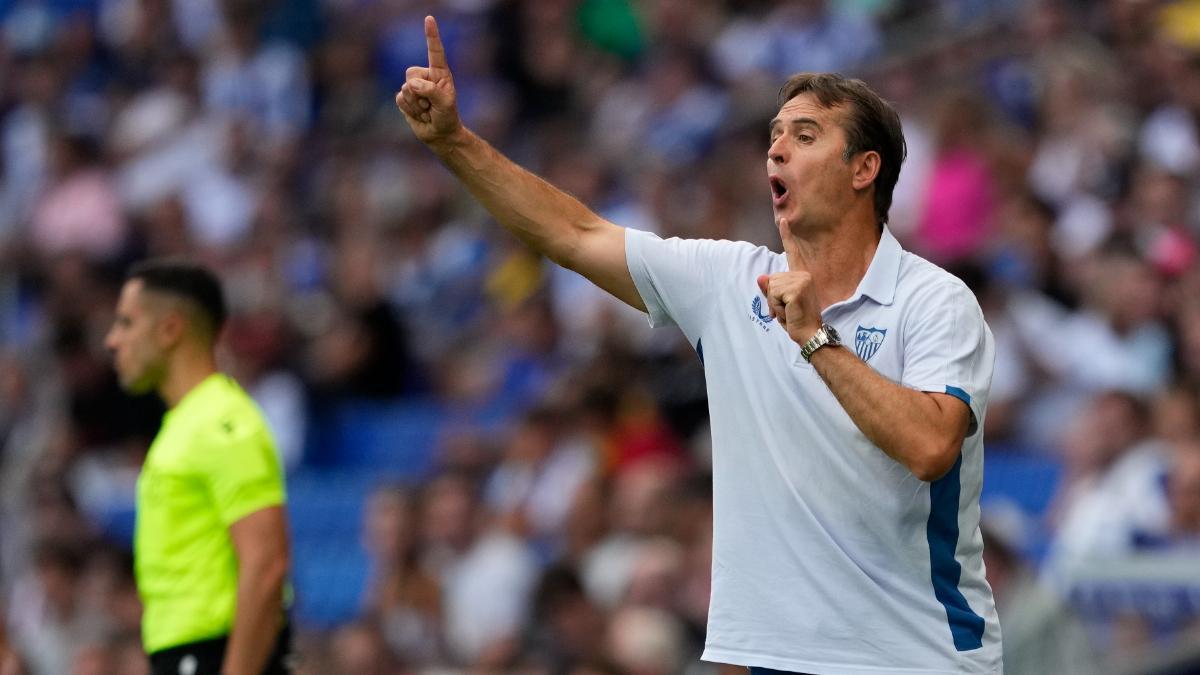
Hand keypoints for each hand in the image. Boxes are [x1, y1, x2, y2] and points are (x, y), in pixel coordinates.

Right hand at [395, 16, 462, 147]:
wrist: (439, 134)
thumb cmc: (447, 117)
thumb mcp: (445, 104)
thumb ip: (431, 91)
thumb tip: (412, 85)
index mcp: (440, 72)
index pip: (435, 51)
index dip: (431, 35)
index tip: (429, 19)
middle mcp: (426, 76)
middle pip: (411, 73)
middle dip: (420, 92)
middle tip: (431, 105)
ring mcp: (414, 87)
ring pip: (405, 89)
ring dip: (416, 104)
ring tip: (427, 111)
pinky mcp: (405, 98)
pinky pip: (399, 99)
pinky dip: (409, 110)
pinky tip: (419, 114)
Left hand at [757, 218, 821, 345]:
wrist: (810, 333)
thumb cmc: (796, 320)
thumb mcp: (779, 303)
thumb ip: (770, 290)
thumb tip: (761, 277)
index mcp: (801, 276)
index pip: (792, 253)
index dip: (787, 236)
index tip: (783, 220)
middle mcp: (803, 274)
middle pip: (772, 279)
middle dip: (773, 297)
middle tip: (787, 309)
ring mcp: (802, 280)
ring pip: (771, 286)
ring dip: (774, 303)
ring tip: (789, 310)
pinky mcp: (797, 288)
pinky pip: (773, 293)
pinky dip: (776, 306)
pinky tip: (789, 311)